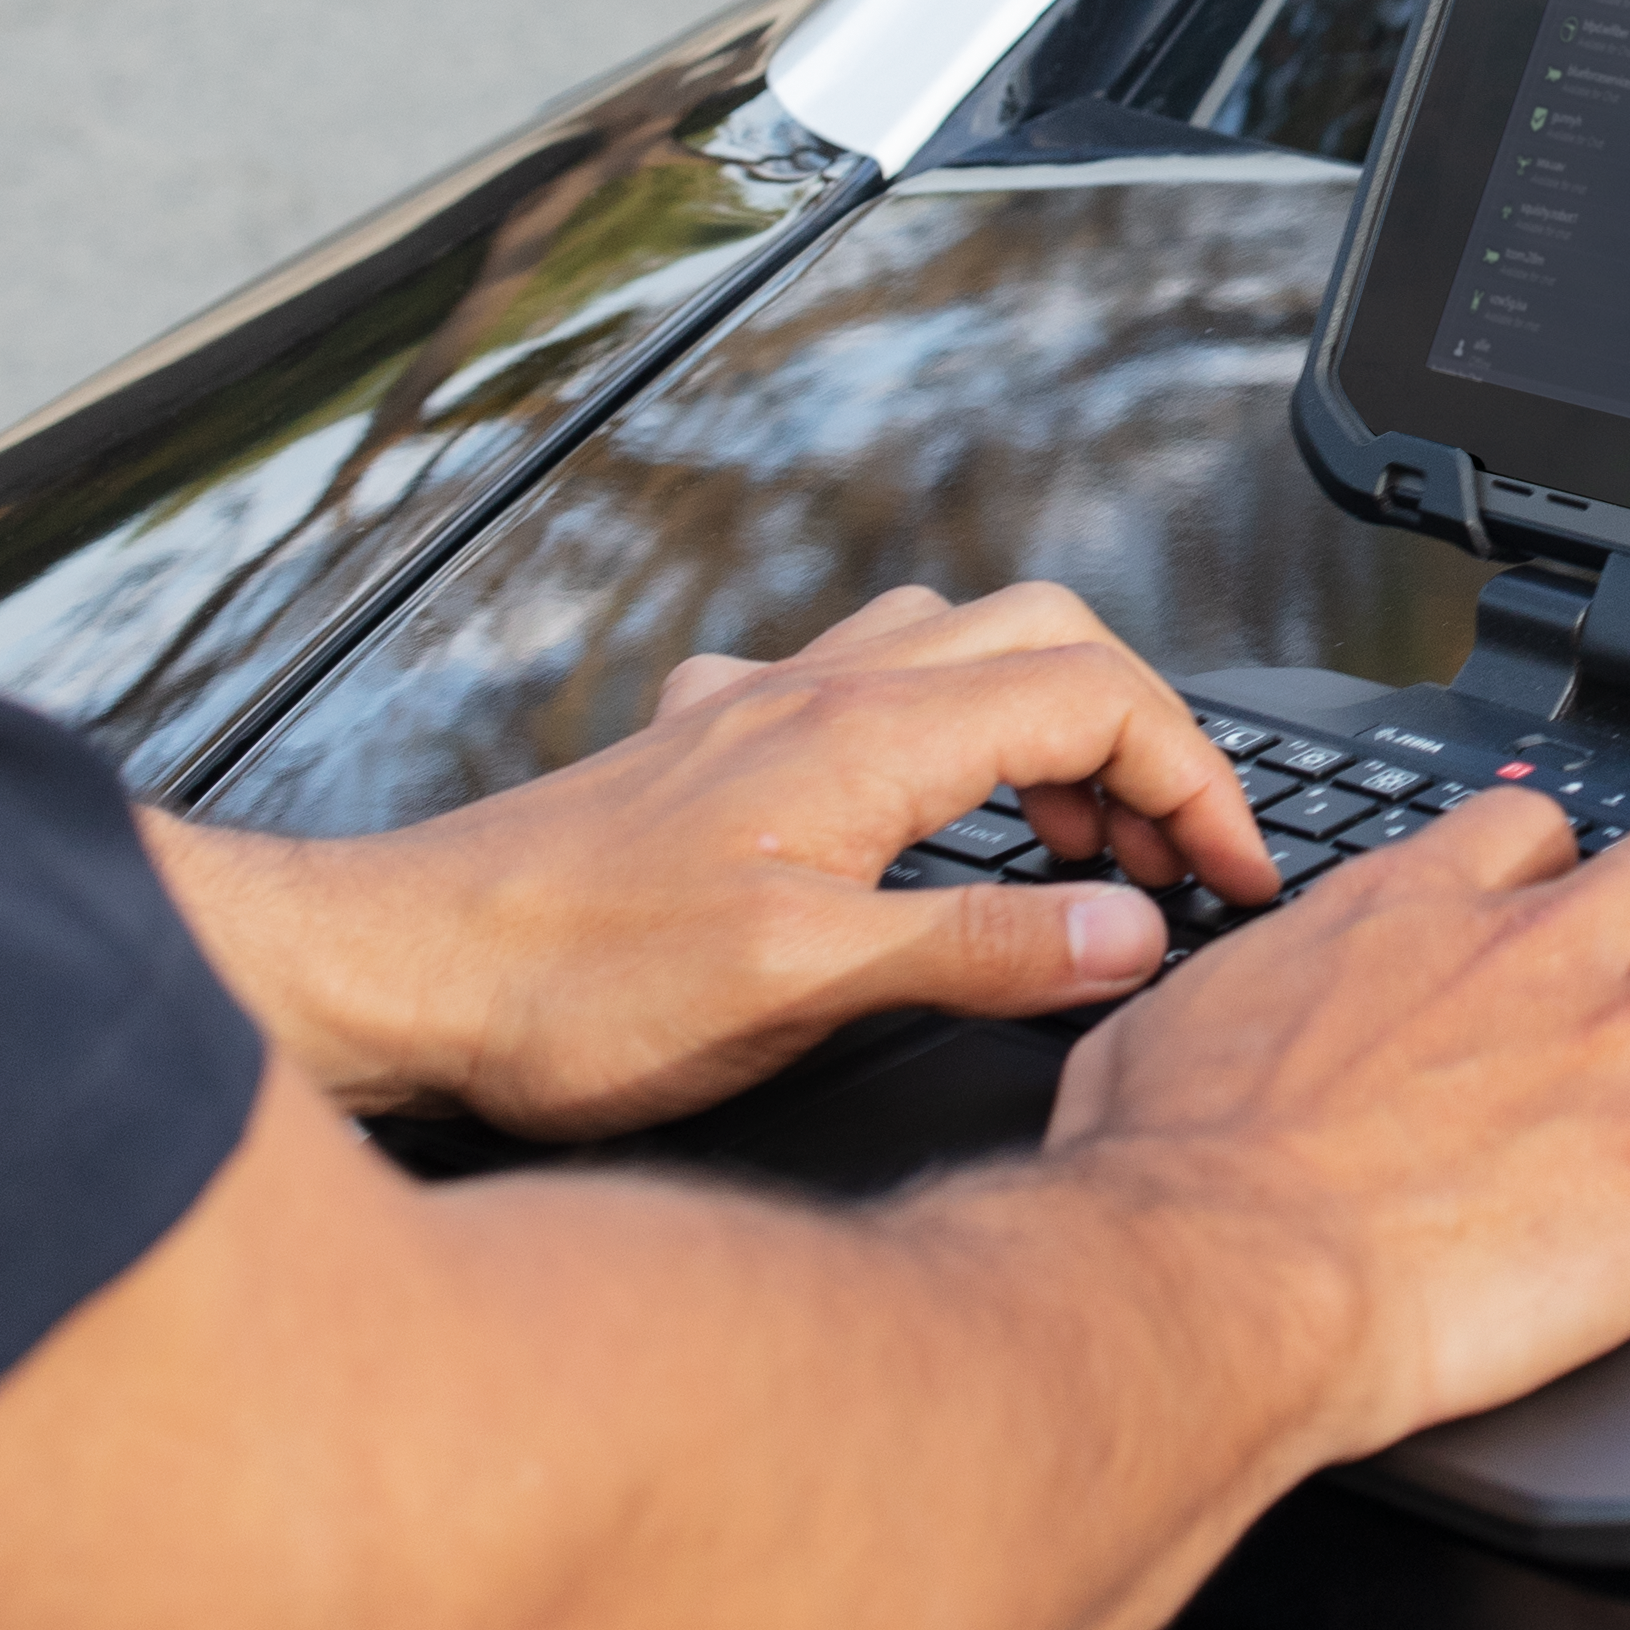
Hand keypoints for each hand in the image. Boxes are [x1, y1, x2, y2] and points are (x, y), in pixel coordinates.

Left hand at [149, 583, 1279, 1145]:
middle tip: (1162, 861)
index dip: (1199, 783)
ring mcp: (751, 716)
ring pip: (948, 647)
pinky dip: (928, 736)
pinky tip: (900, 822)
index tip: (1234, 882)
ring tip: (1063, 844)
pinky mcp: (696, 754)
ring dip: (1039, 725)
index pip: (1098, 697)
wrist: (395, 972)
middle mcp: (814, 696)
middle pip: (1044, 638)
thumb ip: (980, 952)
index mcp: (862, 738)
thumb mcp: (804, 991)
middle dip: (1138, 736)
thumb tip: (1130, 932)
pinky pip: (849, 687)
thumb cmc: (570, 992)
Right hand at [1041, 784, 1629, 1461]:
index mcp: (1408, 921)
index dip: (1590, 869)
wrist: (1208, 1279)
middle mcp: (1534, 957)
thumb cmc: (1161, 1187)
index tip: (1602, 914)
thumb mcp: (1166, 1040)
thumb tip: (1196, 1024)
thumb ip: (1227, 1010)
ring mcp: (1621, 1050)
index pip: (1539, 835)